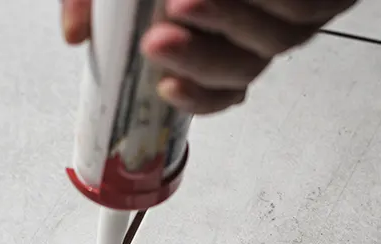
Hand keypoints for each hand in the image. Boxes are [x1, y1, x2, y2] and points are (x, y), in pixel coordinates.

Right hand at [61, 0, 356, 113]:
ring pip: (277, 40)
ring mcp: (301, 9)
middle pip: (241, 71)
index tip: (165, 88)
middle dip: (201, 60)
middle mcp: (261, 31)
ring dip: (229, 20)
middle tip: (158, 38)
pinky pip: (306, 4)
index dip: (194, 98)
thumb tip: (74, 35)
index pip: (215, 90)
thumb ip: (96, 1)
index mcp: (222, 37)